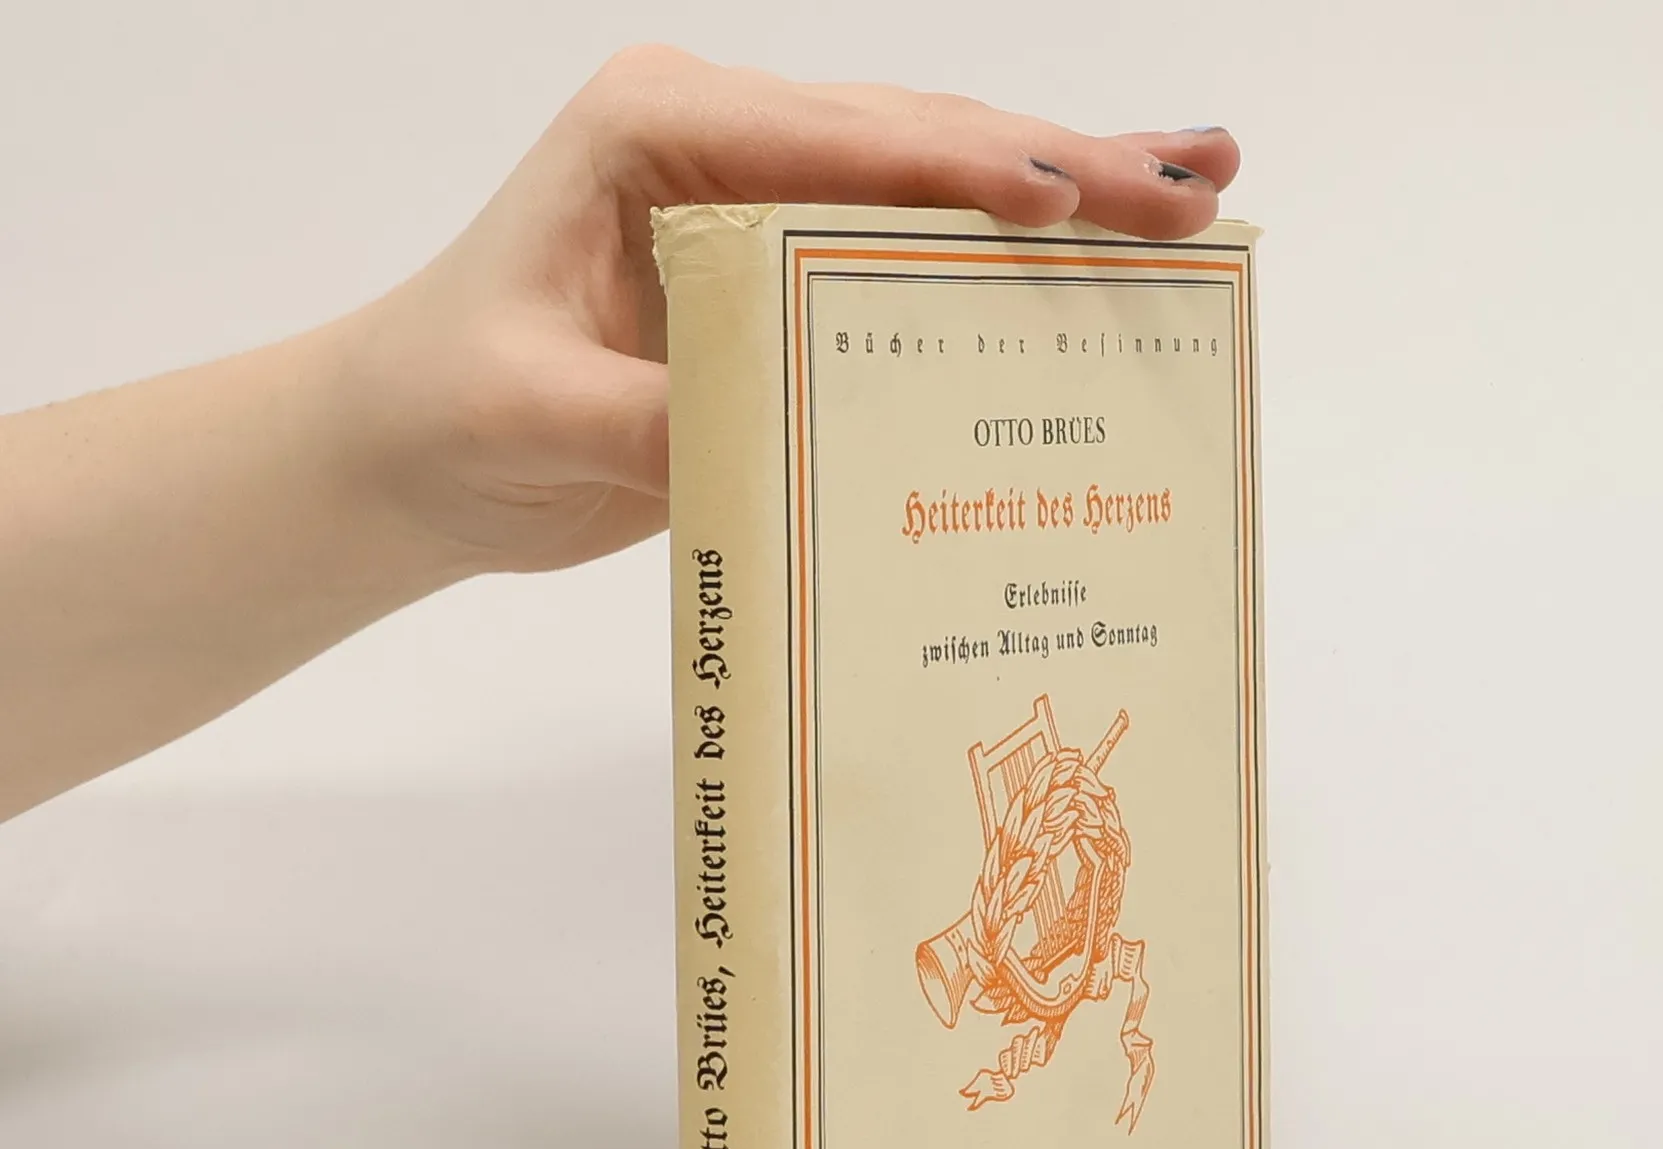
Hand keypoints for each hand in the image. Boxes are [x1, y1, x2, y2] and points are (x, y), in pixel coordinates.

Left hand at [339, 45, 1240, 577]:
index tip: (1073, 196)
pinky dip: (1007, 275)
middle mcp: (728, 148)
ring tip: (1196, 193)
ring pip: (938, 193)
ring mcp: (765, 210)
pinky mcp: (784, 283)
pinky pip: (912, 271)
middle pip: (922, 147)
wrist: (412, 451)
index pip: (841, 141)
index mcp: (660, 131)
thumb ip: (665, 418)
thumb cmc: (450, 405)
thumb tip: (792, 442)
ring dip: (1068, 197)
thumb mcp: (539, 412)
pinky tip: (1096, 271)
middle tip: (1198, 181)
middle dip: (1066, 166)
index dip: (965, 169)